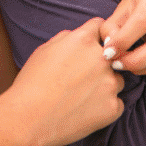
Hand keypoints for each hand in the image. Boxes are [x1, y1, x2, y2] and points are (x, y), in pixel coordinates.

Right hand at [8, 17, 123, 145]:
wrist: (28, 119)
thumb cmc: (31, 84)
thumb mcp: (44, 50)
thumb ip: (67, 38)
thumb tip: (79, 37)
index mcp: (83, 40)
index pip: (100, 26)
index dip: (94, 36)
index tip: (88, 48)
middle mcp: (101, 58)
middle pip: (112, 55)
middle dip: (100, 63)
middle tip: (80, 78)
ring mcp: (109, 83)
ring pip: (117, 80)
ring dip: (105, 85)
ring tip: (81, 97)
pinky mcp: (112, 107)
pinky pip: (116, 103)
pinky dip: (105, 107)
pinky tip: (85, 110)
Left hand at [100, 0, 145, 79]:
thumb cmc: (139, 5)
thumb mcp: (122, 9)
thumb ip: (111, 28)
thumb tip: (110, 50)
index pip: (142, 21)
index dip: (123, 41)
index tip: (108, 53)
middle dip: (136, 61)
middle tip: (118, 64)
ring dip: (144, 69)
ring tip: (128, 64)